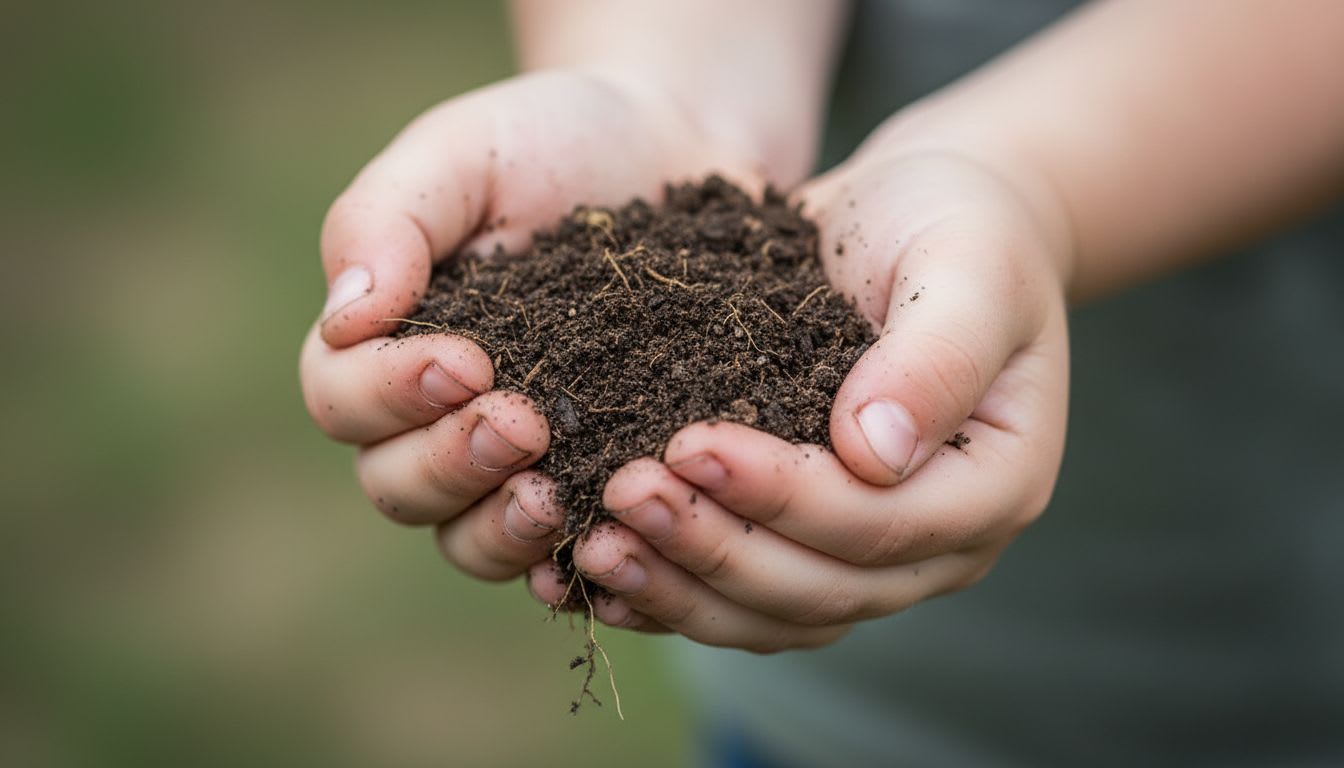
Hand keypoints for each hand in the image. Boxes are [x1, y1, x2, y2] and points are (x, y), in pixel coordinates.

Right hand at [300, 70, 760, 580]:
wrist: (675, 153)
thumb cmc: (556, 142)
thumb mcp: (464, 152)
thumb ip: (388, 219)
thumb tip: (346, 317)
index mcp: (389, 342)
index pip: (343, 398)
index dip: (390, 395)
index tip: (464, 358)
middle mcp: (439, 418)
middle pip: (397, 486)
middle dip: (450, 462)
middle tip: (521, 421)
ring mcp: (517, 463)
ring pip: (467, 538)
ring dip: (500, 527)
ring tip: (554, 493)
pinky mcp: (594, 483)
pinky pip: (563, 555)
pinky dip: (571, 566)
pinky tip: (603, 549)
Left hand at [528, 147, 1071, 651]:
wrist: (917, 220)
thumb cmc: (957, 228)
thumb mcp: (967, 265)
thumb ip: (937, 356)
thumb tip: (873, 455)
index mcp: (993, 485)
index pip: (883, 525)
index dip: (783, 497)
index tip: (691, 442)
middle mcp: (936, 542)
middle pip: (819, 588)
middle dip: (714, 548)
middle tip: (622, 494)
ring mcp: (870, 556)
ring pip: (772, 612)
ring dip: (678, 587)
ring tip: (591, 545)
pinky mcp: (806, 542)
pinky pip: (738, 597)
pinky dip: (669, 593)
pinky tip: (592, 576)